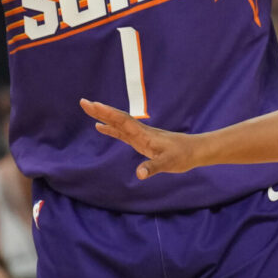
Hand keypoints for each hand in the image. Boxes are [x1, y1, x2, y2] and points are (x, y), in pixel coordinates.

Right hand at [80, 99, 201, 178]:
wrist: (194, 151)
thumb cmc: (182, 156)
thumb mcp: (169, 163)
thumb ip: (153, 167)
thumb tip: (139, 174)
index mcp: (144, 134)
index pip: (122, 121)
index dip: (107, 113)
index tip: (93, 105)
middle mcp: (140, 132)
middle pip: (117, 118)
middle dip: (100, 111)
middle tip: (83, 102)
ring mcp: (140, 135)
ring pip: (118, 123)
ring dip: (103, 117)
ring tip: (88, 109)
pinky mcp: (141, 141)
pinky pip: (122, 133)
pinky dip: (110, 129)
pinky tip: (101, 127)